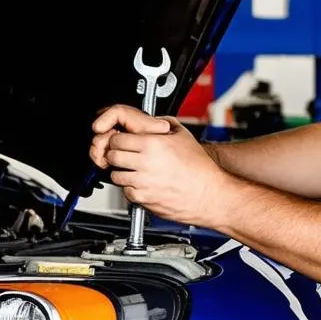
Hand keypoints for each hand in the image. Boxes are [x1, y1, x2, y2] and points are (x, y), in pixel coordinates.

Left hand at [90, 105, 225, 225]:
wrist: (208, 193)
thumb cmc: (200, 167)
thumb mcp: (184, 136)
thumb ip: (164, 123)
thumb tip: (151, 120)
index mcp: (152, 144)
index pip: (117, 139)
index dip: (118, 140)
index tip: (122, 142)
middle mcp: (145, 163)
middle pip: (112, 156)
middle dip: (116, 155)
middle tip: (125, 156)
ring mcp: (142, 182)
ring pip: (115, 176)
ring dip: (122, 172)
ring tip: (136, 171)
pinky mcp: (143, 199)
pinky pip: (126, 192)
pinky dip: (131, 189)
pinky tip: (144, 184)